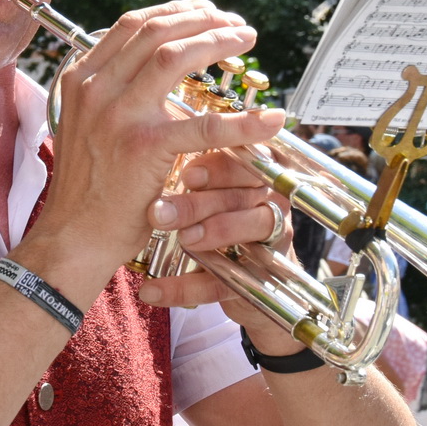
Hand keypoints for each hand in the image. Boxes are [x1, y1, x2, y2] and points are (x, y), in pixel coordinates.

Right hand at [33, 1, 281, 282]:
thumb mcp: (87, 123)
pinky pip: (204, 127)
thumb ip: (114, 92)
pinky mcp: (144, 147)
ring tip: (246, 40)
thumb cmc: (88, 186)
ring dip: (218, 42)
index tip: (207, 12)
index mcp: (81, 78)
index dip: (175, 12)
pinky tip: (269, 120)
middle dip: (203, 19)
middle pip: (156, 31)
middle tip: (235, 24)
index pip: (131, 25)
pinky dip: (243, 121)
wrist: (73, 235)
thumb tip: (158, 65)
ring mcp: (118, 115)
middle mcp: (95, 88)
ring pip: (175, 56)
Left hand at [137, 150, 290, 326]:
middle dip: (202, 203)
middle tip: (161, 212)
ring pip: (250, 228)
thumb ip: (196, 167)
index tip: (188, 176)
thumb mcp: (210, 187)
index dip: (219, 167)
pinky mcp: (257, 280)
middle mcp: (275, 201)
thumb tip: (159, 135)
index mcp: (262, 170)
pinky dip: (183, 288)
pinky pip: (222, 283)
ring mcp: (273, 240)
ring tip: (180, 240)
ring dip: (213, 234)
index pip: (249, 159)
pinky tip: (150, 290)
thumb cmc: (219, 214)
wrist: (243, 278)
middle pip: (244, 195)